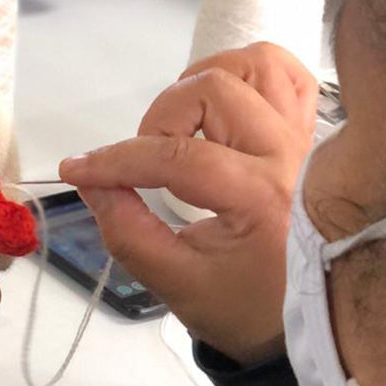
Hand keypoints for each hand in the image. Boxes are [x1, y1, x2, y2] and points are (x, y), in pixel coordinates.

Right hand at [59, 43, 317, 364]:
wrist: (305, 321)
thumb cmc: (244, 307)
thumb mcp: (175, 282)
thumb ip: (126, 232)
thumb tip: (90, 183)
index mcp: (262, 198)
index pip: (177, 157)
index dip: (116, 160)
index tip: (77, 171)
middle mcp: (291, 156)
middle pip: (213, 91)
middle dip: (158, 120)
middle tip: (141, 161)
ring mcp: (305, 137)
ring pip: (253, 65)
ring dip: (200, 84)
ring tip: (177, 127)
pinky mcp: (308, 131)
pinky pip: (286, 73)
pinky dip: (246, 72)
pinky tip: (219, 103)